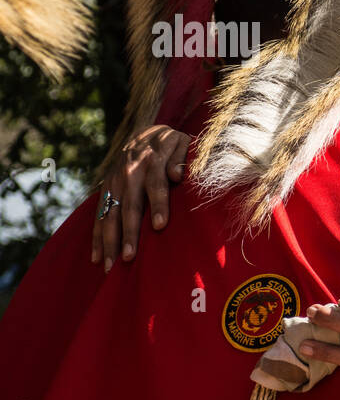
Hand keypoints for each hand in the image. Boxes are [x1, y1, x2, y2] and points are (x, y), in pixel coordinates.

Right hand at [92, 125, 190, 270]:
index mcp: (152, 161)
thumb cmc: (173, 144)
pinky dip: (97, 237)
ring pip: (110, 214)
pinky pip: (99, 215)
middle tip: (130, 257)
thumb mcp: (182, 143)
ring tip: (112, 265)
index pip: (155, 184)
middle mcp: (129, 173)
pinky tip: (97, 258)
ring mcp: (114, 183)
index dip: (157, 204)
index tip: (159, 226)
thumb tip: (177, 174)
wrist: (147, 133)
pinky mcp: (106, 190)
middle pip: (129, 205)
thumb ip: (181, 157)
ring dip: (110, 241)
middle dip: (129, 232)